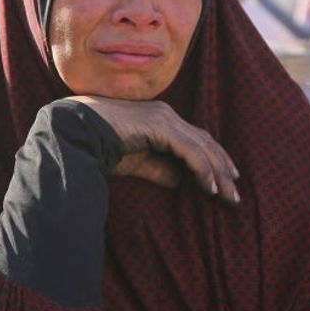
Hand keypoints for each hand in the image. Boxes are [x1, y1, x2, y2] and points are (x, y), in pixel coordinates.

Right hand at [71, 96, 238, 202]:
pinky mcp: (159, 126)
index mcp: (161, 119)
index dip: (213, 159)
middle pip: (205, 142)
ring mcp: (164, 118)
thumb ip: (158, 169)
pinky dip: (203, 169)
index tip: (226, 180)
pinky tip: (210, 187)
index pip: (196, 139)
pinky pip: (190, 151)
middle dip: (222, 168)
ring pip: (202, 147)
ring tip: (227, 196)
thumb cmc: (100, 146)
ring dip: (217, 172)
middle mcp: (167, 114)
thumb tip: (179, 182)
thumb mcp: (136, 162)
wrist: (75, 132)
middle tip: (234, 194)